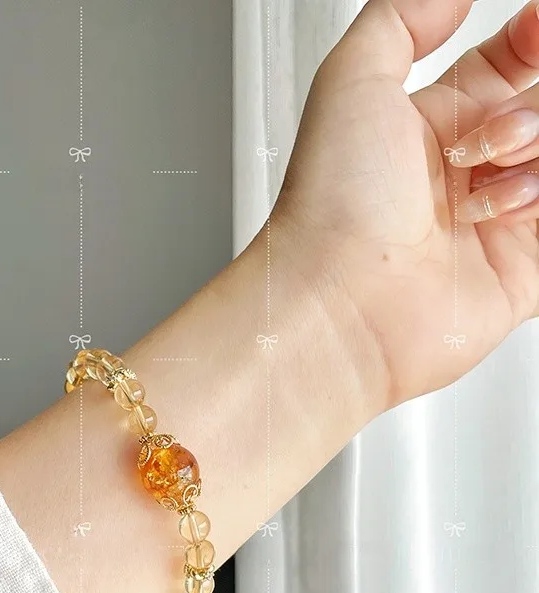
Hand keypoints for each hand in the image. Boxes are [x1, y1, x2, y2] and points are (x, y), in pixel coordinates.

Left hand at [272, 0, 538, 411]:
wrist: (339, 304)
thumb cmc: (332, 208)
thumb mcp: (352, 79)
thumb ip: (402, 18)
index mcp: (434, 124)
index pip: (513, 61)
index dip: (534, 38)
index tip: (536, 29)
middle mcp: (468, 172)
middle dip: (530, 114)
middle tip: (488, 143)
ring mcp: (498, 222)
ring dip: (533, 162)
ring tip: (479, 201)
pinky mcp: (524, 273)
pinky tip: (512, 214)